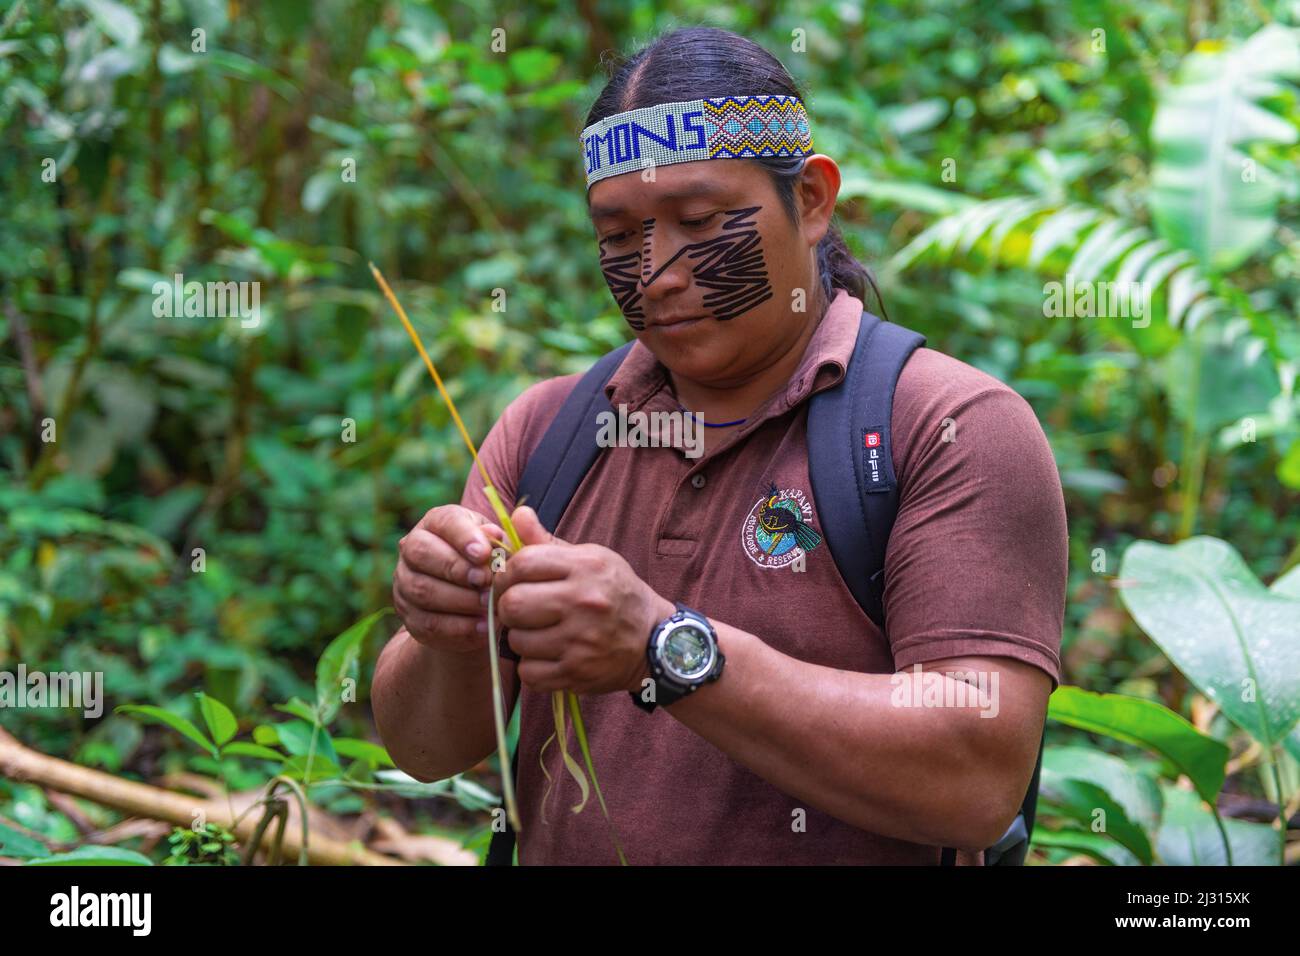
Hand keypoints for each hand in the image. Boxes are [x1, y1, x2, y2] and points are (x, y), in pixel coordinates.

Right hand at [393, 504, 506, 652]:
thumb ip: (500, 540)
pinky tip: (482, 626)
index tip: (483, 553)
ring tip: (488, 605)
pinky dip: (458, 626)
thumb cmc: (489, 566)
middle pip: (420, 552)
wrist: (473, 606)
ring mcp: (405, 583)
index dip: (463, 537)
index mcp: (437, 523)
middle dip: (455, 567)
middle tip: (485, 581)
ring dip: (459, 599)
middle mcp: (412, 548)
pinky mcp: (409, 616)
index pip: (444, 521)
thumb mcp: (498, 548)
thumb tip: (495, 535)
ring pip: (422, 589)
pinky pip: (428, 622)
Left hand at [492, 505, 673, 694]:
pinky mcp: (577, 673)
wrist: (653, 640)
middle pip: (512, 604)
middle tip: (519, 610)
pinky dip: (532, 667)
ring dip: (521, 639)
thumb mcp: (591, 559)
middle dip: (508, 607)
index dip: (507, 573)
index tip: (513, 581)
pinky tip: (547, 656)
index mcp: (586, 567)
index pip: (522, 563)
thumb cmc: (615, 593)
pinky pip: (529, 673)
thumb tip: (517, 514)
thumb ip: (548, 542)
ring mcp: (580, 641)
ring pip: (516, 641)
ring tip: (539, 633)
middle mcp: (583, 602)